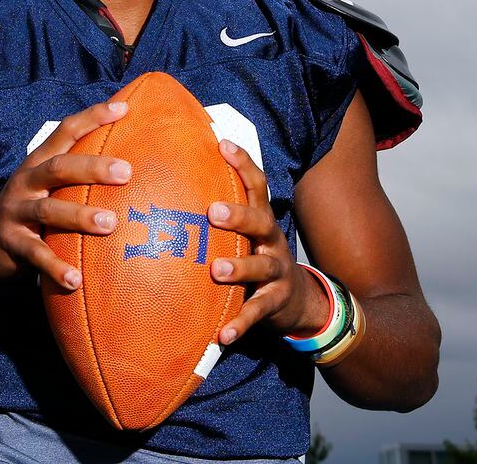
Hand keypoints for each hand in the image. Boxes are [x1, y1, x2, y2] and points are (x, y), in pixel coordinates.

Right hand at [0, 100, 132, 290]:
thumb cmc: (29, 210)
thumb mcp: (45, 186)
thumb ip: (74, 175)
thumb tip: (129, 164)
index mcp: (38, 162)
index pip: (65, 132)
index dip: (93, 117)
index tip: (124, 108)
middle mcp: (26, 182)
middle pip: (58, 168)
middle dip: (92, 168)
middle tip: (126, 172)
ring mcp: (16, 212)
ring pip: (48, 210)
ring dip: (79, 217)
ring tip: (110, 224)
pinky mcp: (12, 243)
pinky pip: (36, 255)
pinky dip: (56, 267)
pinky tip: (77, 280)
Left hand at [208, 140, 328, 344]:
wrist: (301, 301)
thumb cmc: (258, 256)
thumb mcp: (248, 233)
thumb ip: (223, 211)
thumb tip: (175, 182)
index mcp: (261, 219)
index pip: (255, 185)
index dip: (242, 162)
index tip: (222, 142)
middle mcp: (272, 240)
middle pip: (260, 221)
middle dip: (238, 216)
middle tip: (213, 212)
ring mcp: (276, 271)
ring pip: (260, 266)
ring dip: (239, 267)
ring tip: (216, 270)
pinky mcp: (275, 301)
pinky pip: (257, 312)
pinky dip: (240, 323)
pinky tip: (221, 334)